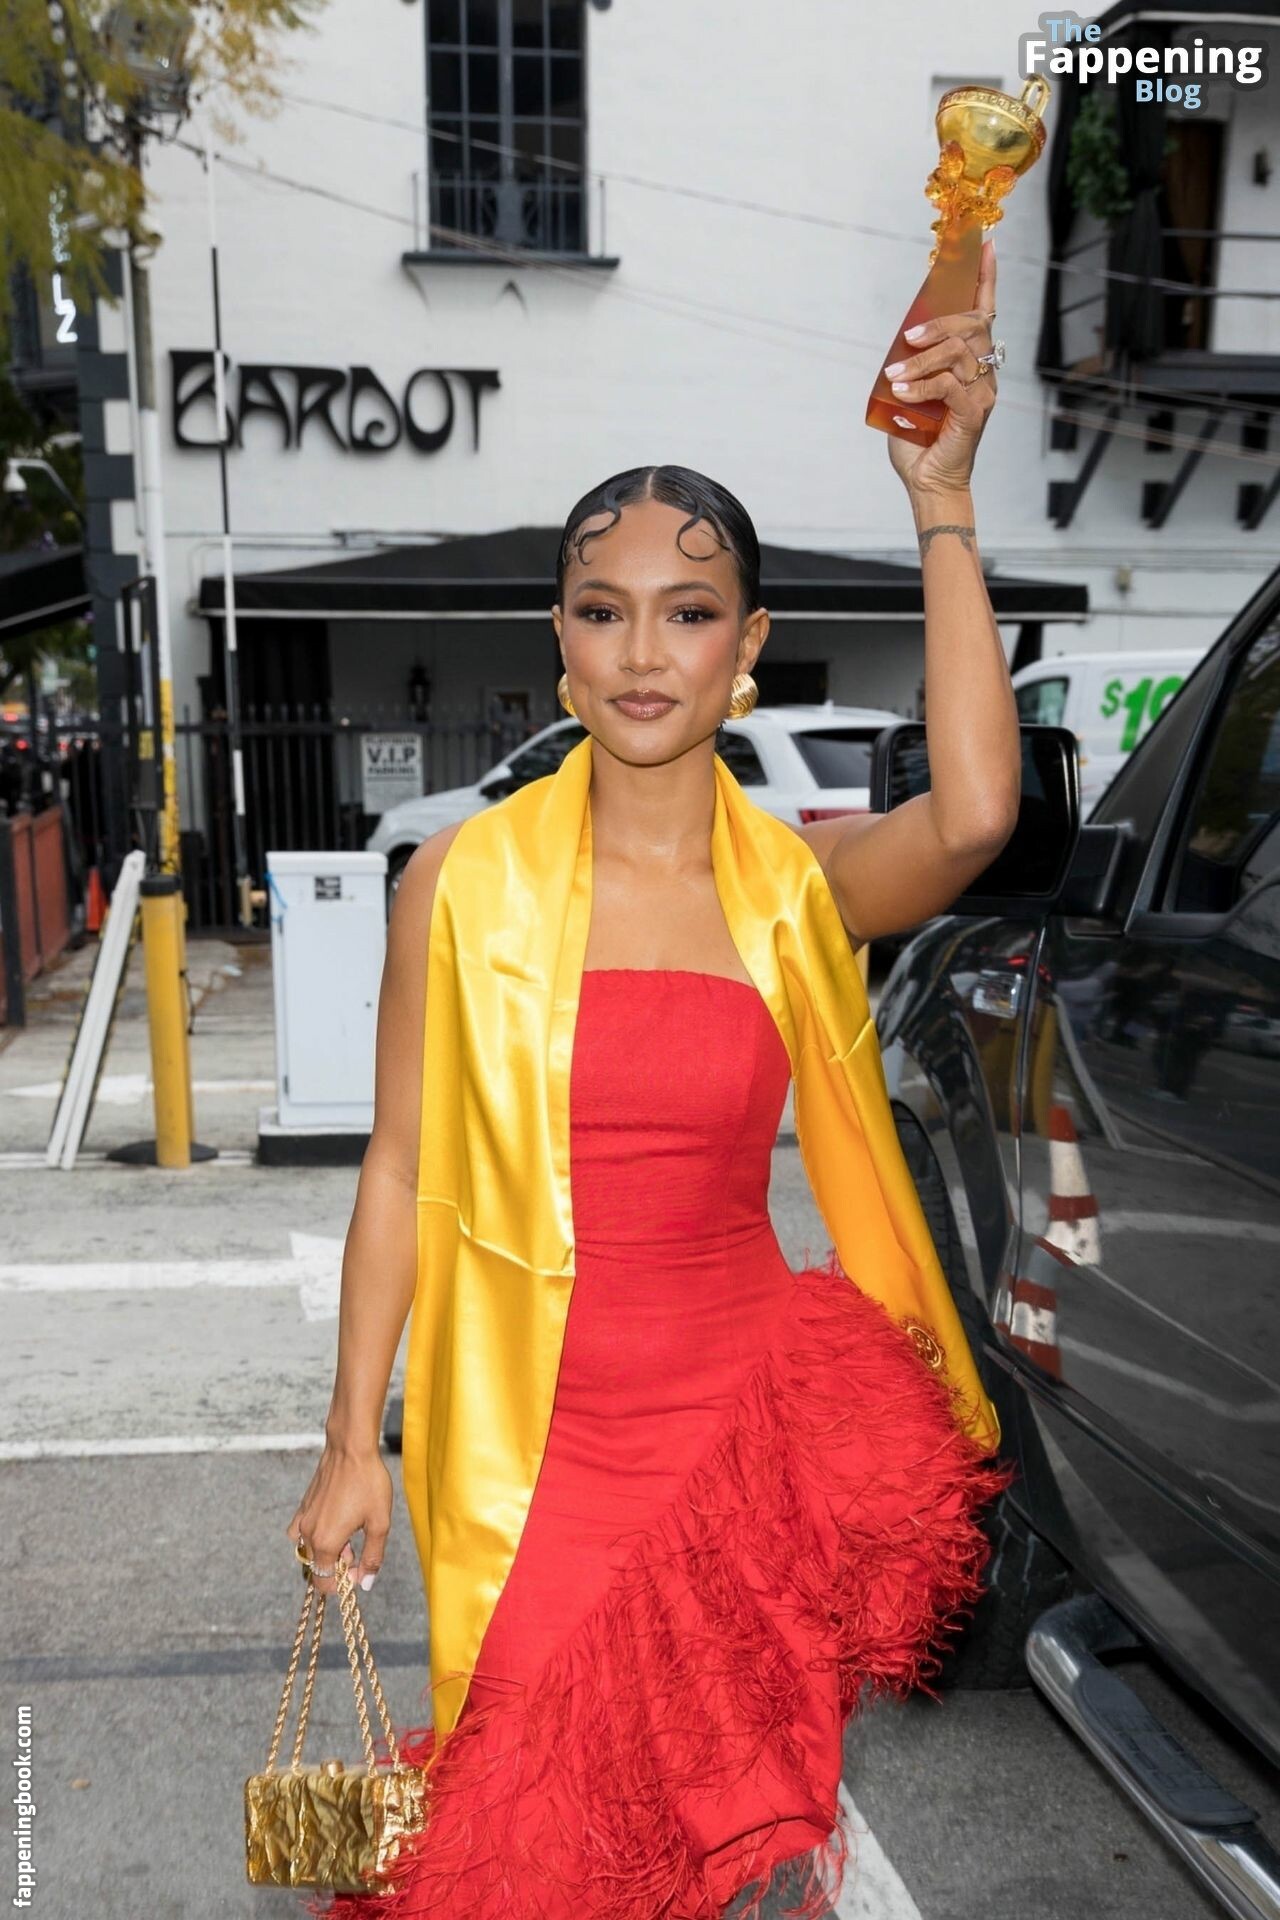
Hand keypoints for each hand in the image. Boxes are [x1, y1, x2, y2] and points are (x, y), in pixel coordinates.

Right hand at [286, 1440, 392, 1596]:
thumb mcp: (379, 1523)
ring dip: (326, 1552)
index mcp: (326, 1542)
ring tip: (347, 1536)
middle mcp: (308, 1534)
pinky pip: (299, 1533)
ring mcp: (303, 1519)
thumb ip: (373, 1557)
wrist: (351, 1449)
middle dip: (337, 1568)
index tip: (361, 1571)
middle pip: (317, 1568)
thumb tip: (366, 1583)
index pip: (325, 1582)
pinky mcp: (303, 1506)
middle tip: (357, 1549)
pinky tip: (330, 1524)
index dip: (344, 1584)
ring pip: (308, 1551)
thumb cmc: (368, 1483)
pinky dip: (312, 1538)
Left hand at [884, 235, 998, 497]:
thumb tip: (900, 340)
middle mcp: (983, 373)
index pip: (985, 312)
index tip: (984, 244)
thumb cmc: (919, 439)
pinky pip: (950, 384)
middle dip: (938, 323)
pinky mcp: (975, 413)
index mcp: (971, 363)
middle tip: (906, 340)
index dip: (985, 278)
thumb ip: (911, 363)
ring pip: (959, 350)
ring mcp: (982, 392)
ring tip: (896, 377)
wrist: (927, 481)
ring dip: (922, 359)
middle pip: (972, 324)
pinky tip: (903, 394)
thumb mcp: (909, 391)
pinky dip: (922, 385)